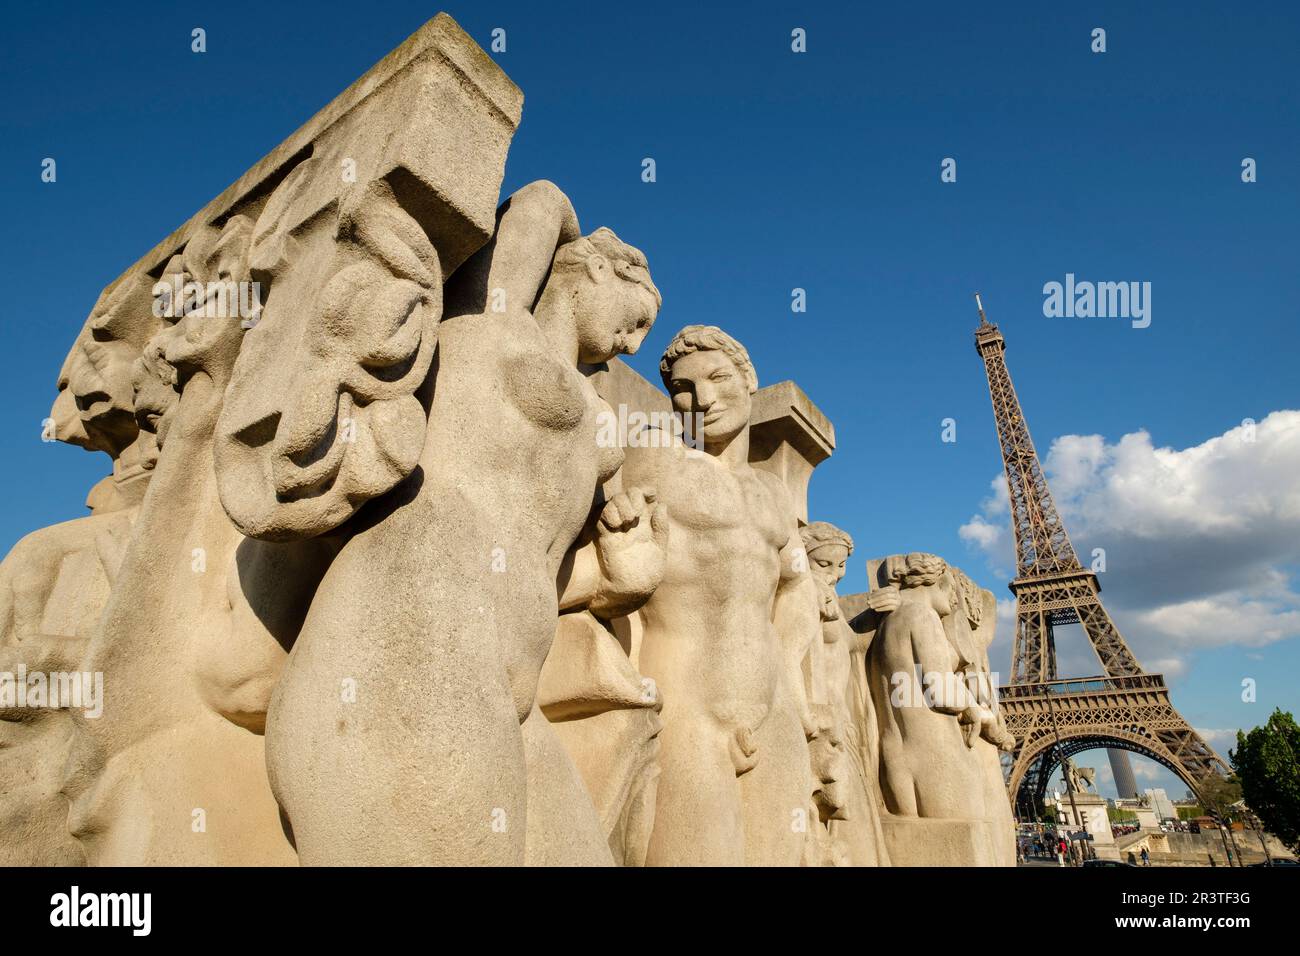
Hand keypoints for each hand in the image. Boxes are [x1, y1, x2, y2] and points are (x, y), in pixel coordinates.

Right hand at [589, 487, 667, 618]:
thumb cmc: (646, 574)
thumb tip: (661, 505)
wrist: (627, 591)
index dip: (647, 491)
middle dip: (634, 496)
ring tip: (628, 521)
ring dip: (622, 503)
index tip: (651, 495)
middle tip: (637, 513)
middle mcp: (633, 523)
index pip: (646, 498)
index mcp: (648, 525)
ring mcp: (619, 527)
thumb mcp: (659, 551)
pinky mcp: (606, 534)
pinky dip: (610, 513)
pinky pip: (604, 514)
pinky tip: (617, 524)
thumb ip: (661, 529)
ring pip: (616, 500)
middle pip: (631, 494)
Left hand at [868, 584, 900, 614]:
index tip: (868, 597)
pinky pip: (889, 607)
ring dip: (877, 604)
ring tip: (870, 606)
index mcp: (893, 589)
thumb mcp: (882, 596)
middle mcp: (897, 595)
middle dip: (875, 599)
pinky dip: (881, 608)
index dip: (875, 593)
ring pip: (887, 601)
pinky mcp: (897, 608)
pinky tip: (876, 610)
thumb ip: (878, 592)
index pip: (883, 590)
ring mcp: (898, 601)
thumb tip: (873, 589)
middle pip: (885, 595)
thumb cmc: (886, 602)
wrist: (893, 613)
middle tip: (868, 602)